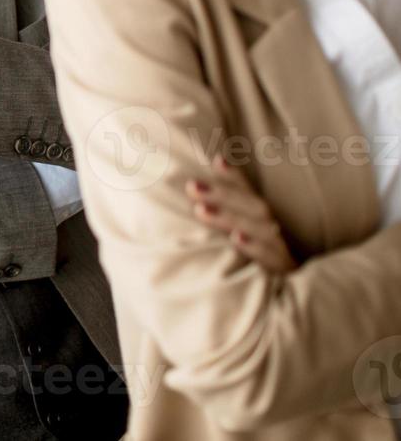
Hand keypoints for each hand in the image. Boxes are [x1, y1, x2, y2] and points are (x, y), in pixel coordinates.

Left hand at [186, 154, 295, 273]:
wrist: (290, 322)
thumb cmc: (258, 280)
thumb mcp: (244, 251)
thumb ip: (228, 229)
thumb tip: (194, 204)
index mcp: (270, 230)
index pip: (253, 198)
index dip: (237, 179)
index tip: (216, 160)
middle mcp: (281, 241)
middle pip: (257, 210)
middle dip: (225, 195)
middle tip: (192, 186)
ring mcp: (285, 260)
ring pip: (263, 232)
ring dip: (231, 218)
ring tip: (201, 210)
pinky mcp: (286, 283)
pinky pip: (272, 263)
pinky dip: (254, 249)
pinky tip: (235, 240)